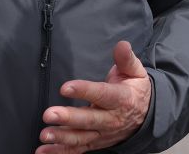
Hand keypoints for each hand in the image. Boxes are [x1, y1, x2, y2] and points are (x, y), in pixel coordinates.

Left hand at [36, 41, 151, 153]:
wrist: (146, 117)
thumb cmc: (135, 90)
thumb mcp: (136, 72)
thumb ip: (126, 59)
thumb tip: (121, 45)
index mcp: (121, 99)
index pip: (102, 95)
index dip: (84, 91)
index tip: (66, 87)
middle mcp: (111, 119)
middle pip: (89, 119)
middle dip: (68, 118)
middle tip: (49, 114)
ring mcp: (102, 134)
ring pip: (81, 137)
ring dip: (62, 137)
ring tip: (45, 134)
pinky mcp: (94, 142)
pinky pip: (77, 150)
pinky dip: (60, 152)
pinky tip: (43, 151)